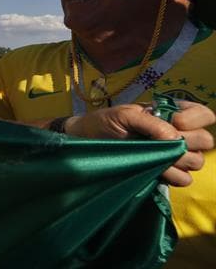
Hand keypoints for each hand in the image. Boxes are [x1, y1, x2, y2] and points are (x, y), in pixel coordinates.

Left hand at [64, 101, 214, 186]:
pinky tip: (153, 169)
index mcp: (172, 113)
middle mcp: (178, 134)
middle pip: (206, 140)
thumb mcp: (124, 115)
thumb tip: (174, 139)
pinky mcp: (166, 174)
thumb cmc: (105, 122)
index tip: (175, 121)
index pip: (204, 114)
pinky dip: (171, 175)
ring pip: (196, 162)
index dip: (194, 119)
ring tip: (153, 155)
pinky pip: (184, 179)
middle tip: (160, 141)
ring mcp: (173, 155)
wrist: (88, 143)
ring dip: (177, 160)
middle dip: (187, 141)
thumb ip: (150, 122)